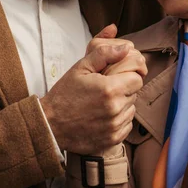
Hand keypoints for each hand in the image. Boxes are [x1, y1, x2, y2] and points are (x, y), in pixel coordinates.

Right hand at [40, 25, 143, 153]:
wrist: (50, 124)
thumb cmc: (64, 94)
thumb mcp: (80, 67)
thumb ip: (105, 54)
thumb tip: (126, 48)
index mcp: (109, 89)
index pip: (137, 78)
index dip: (127, 75)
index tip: (115, 77)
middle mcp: (115, 109)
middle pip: (134, 93)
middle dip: (123, 89)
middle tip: (105, 89)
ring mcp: (114, 126)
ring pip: (131, 109)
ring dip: (122, 105)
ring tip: (102, 103)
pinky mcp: (113, 140)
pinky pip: (127, 125)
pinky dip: (119, 120)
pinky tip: (103, 116)